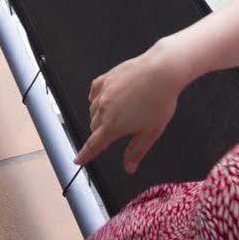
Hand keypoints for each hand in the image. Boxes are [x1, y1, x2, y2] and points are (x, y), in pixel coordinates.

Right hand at [75, 46, 188, 174]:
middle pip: (94, 127)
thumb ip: (136, 151)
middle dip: (99, 134)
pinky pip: (94, 91)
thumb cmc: (159, 101)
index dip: (85, 154)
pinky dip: (95, 99)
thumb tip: (129, 168)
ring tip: (115, 116)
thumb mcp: (150, 133)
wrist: (160, 72)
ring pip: (93, 110)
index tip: (78, 159)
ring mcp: (103, 92)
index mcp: (113, 125)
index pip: (94, 144)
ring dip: (99, 117)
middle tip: (112, 135)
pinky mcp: (106, 78)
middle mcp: (104, 109)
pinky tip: (101, 99)